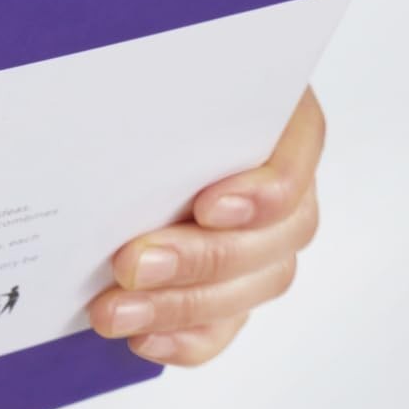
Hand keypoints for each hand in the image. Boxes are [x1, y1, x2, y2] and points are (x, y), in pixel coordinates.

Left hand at [88, 88, 323, 365]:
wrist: (134, 106)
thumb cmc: (147, 80)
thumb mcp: (155, 71)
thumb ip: (154, 91)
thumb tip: (113, 94)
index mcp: (278, 118)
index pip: (294, 158)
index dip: (262, 192)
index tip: (207, 207)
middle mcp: (282, 180)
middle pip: (275, 235)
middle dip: (199, 259)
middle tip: (132, 264)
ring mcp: (266, 236)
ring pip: (255, 285)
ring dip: (183, 305)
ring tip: (116, 311)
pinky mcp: (236, 280)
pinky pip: (229, 322)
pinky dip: (188, 336)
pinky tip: (144, 337)